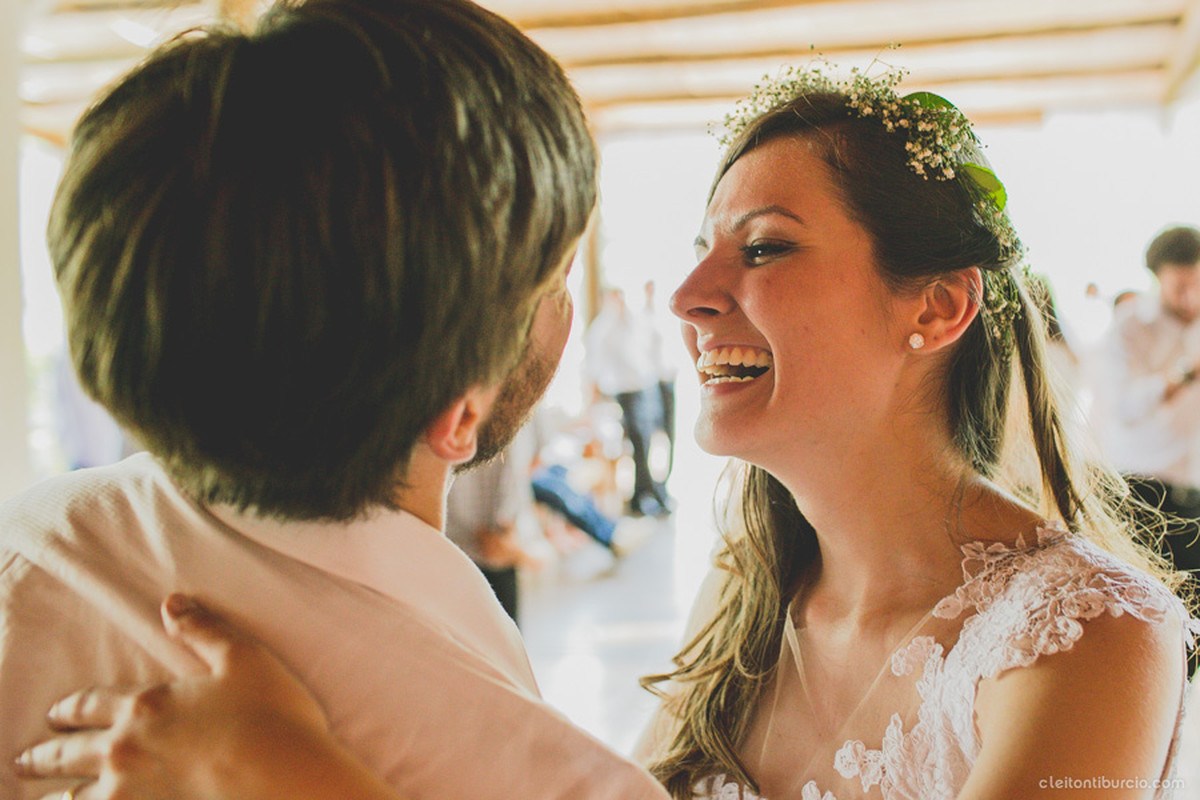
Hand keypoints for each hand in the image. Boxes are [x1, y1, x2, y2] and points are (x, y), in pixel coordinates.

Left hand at [14, 594, 330, 799]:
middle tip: (25, 759)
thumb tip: (170, 604)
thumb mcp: (243, 658)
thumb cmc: (271, 717)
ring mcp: (130, 795)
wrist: (287, 779)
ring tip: (45, 797)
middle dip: (43, 755)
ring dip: (55, 795)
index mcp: (147, 705)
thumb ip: (203, 630)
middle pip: (68, 753)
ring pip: (72, 797)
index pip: (90, 704)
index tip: (55, 715)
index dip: (70, 709)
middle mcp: (126, 750)